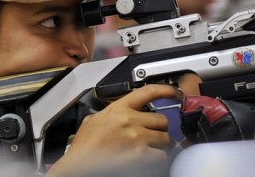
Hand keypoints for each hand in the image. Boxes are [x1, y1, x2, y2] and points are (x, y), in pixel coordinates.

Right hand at [47, 84, 179, 175]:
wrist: (81, 164)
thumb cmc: (84, 147)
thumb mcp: (92, 121)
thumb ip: (106, 114)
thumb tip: (109, 115)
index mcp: (118, 109)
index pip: (148, 92)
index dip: (165, 89)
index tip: (173, 92)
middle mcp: (130, 120)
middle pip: (162, 119)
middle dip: (159, 128)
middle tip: (152, 134)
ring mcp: (137, 137)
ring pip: (165, 138)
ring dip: (159, 144)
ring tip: (148, 148)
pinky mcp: (141, 154)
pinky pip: (161, 156)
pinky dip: (157, 159)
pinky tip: (146, 160)